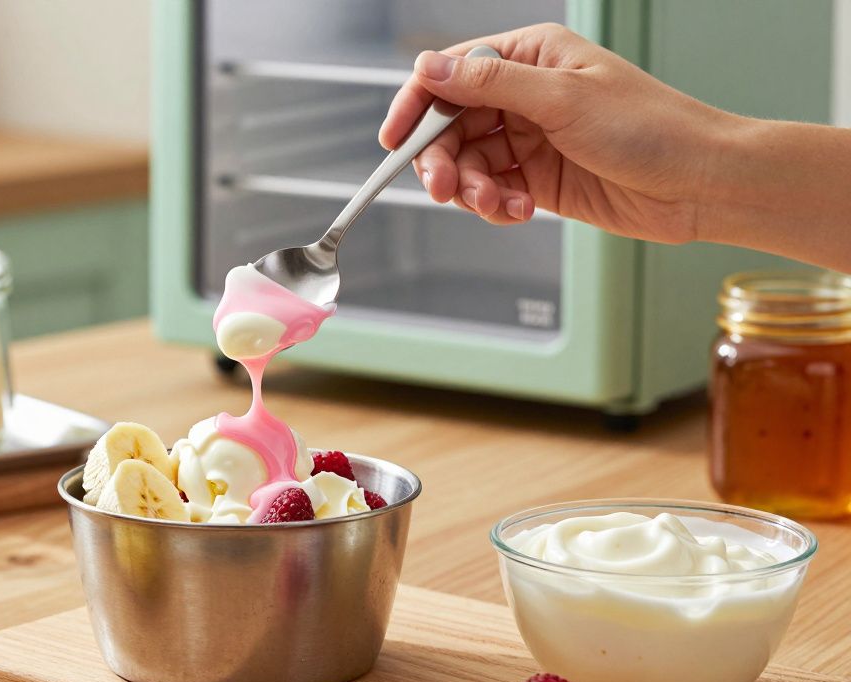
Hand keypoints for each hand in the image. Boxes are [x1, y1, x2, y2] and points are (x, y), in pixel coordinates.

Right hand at [380, 23, 730, 244]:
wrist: (699, 183)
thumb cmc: (650, 128)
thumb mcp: (562, 99)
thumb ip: (489, 85)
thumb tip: (429, 68)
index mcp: (529, 57)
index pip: (451, 75)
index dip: (417, 106)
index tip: (394, 140)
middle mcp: (524, 95)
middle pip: (451, 126)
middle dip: (443, 160)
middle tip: (445, 190)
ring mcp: (529, 138)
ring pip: (468, 164)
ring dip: (472, 190)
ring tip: (496, 205)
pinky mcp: (536, 179)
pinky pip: (491, 191)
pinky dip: (494, 206)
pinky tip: (517, 212)